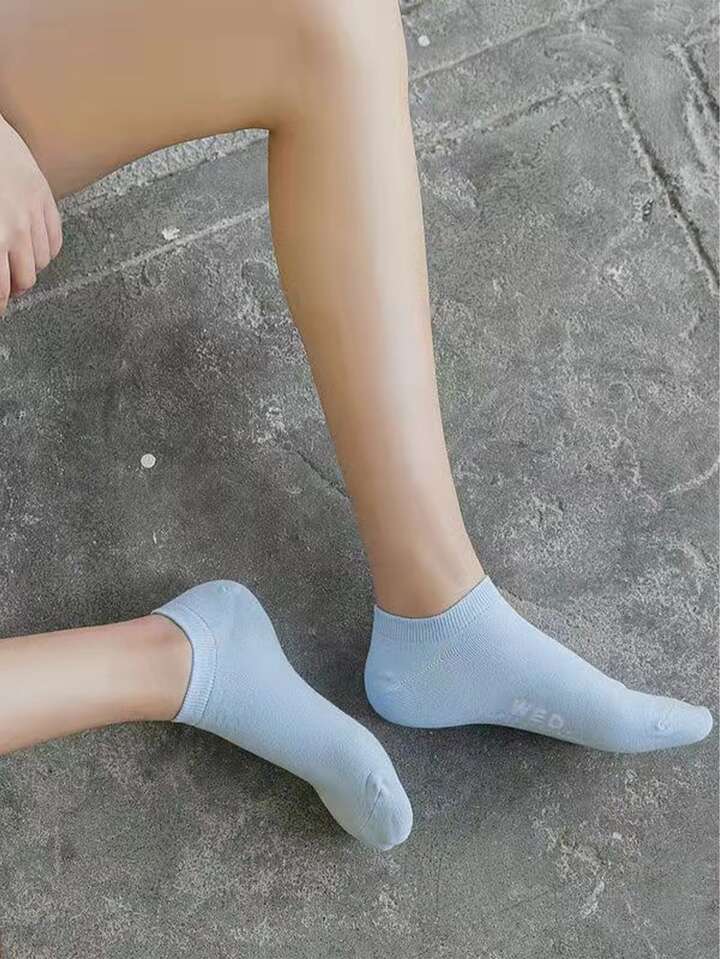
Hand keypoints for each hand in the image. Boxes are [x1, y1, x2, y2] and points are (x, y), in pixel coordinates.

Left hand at [0, 114, 61, 313]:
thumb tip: (0, 280)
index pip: (1, 289)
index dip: (0, 305)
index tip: (0, 310)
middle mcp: (16, 231)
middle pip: (25, 280)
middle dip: (13, 286)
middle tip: (5, 285)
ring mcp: (34, 215)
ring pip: (41, 263)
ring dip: (29, 267)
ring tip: (17, 262)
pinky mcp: (45, 199)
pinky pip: (55, 240)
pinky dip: (45, 250)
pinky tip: (32, 246)